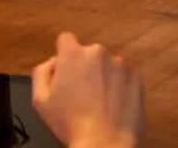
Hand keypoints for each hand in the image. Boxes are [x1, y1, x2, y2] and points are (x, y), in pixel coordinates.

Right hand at [32, 33, 143, 147]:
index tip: (66, 73)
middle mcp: (98, 53)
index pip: (65, 39)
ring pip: (108, 66)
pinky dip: (119, 87)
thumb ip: (42, 72)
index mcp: (73, 54)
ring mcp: (121, 65)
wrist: (104, 144)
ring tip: (100, 104)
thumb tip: (53, 62)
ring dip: (104, 77)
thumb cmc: (70, 124)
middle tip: (82, 94)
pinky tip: (114, 106)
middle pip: (88, 54)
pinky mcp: (137, 78)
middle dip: (85, 68)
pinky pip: (124, 77)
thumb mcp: (40, 100)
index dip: (64, 55)